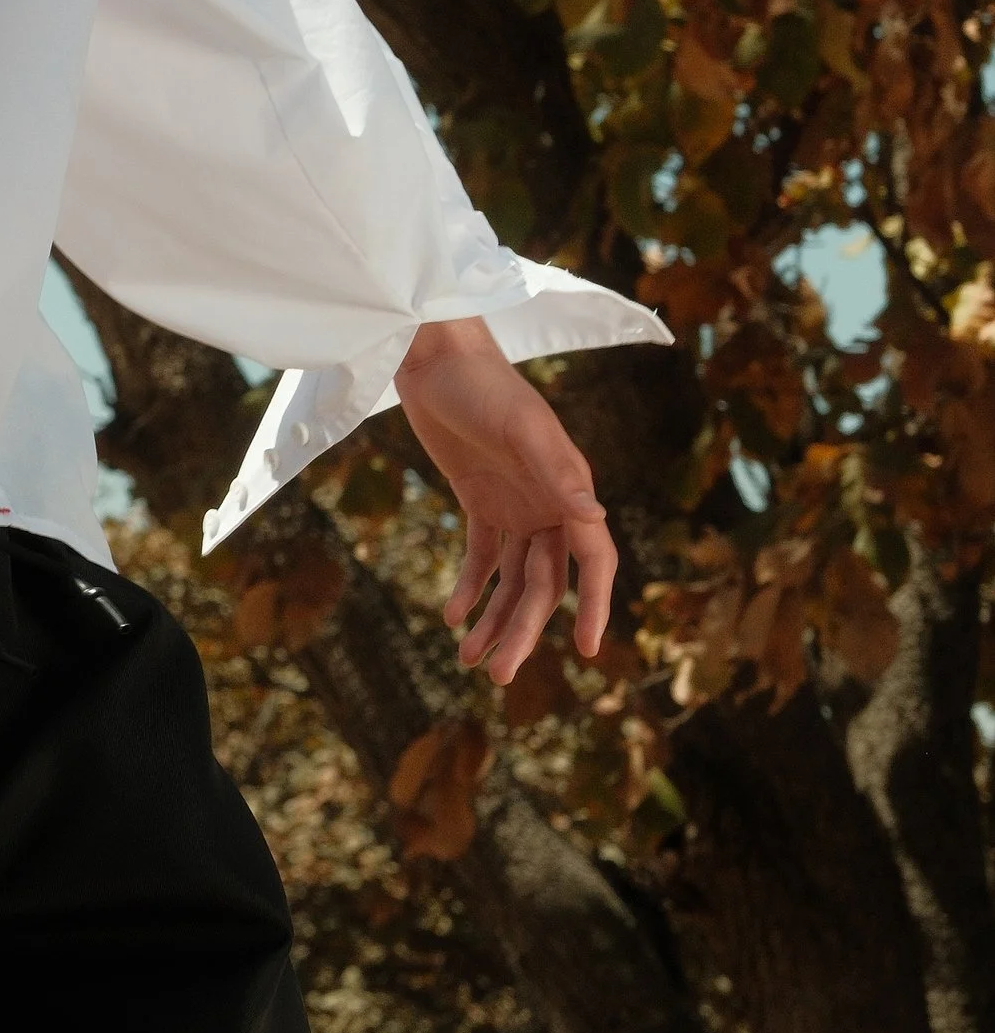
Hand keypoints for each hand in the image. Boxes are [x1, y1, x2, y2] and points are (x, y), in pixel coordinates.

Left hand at [393, 317, 614, 688]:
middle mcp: (550, 505)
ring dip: (495, 620)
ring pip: (513, 580)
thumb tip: (594, 516)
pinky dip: (470, 589)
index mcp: (571, 490)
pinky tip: (452, 618)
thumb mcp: (522, 429)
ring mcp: (516, 506)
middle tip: (496, 674)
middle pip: (545, 583)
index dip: (595, 604)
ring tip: (468, 659)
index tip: (586, 647)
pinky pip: (482, 558)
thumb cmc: (486, 387)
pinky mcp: (481, 502)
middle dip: (524, 630)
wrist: (437, 358)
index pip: (594, 560)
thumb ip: (558, 472)